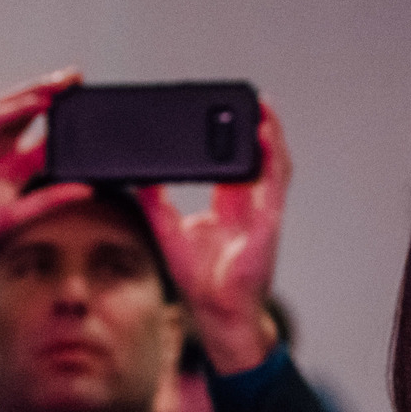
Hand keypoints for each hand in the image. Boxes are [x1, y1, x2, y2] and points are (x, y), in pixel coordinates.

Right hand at [0, 69, 93, 252]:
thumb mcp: (16, 216)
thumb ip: (50, 200)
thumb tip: (89, 190)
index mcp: (18, 166)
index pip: (48, 136)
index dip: (67, 120)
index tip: (90, 107)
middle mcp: (1, 148)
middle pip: (30, 112)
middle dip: (52, 94)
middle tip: (77, 79)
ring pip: (12, 108)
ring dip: (35, 92)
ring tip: (60, 83)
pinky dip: (14, 110)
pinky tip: (35, 103)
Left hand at [141, 105, 290, 373]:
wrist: (217, 310)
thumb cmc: (200, 279)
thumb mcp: (167, 229)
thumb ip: (155, 201)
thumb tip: (135, 175)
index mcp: (230, 207)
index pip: (232, 164)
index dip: (229, 139)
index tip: (218, 115)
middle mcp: (250, 206)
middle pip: (257, 157)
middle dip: (254, 128)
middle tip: (245, 100)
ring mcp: (263, 212)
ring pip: (273, 163)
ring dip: (270, 133)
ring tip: (260, 105)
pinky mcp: (268, 220)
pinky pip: (276, 180)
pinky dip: (273, 154)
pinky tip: (265, 131)